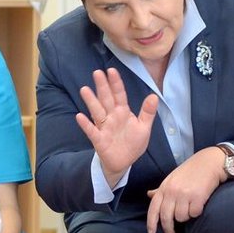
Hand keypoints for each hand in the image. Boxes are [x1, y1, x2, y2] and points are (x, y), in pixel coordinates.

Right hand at [76, 68, 158, 183]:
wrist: (125, 162)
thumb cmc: (133, 142)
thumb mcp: (144, 127)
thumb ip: (147, 112)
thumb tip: (154, 95)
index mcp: (123, 112)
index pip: (119, 95)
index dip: (116, 84)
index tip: (112, 70)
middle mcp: (112, 117)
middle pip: (106, 99)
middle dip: (102, 87)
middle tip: (97, 73)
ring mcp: (104, 127)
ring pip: (97, 111)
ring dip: (91, 101)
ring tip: (85, 89)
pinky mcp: (99, 139)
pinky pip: (91, 131)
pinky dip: (86, 125)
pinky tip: (79, 116)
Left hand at [145, 146, 224, 232]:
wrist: (210, 162)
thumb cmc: (191, 171)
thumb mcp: (173, 178)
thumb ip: (161, 189)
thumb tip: (149, 195)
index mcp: (164, 187)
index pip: (153, 208)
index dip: (151, 223)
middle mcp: (172, 191)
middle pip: (166, 217)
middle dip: (169, 229)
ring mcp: (184, 194)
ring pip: (181, 217)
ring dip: (186, 216)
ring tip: (191, 206)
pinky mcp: (197, 197)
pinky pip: (194, 214)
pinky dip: (197, 212)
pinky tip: (199, 203)